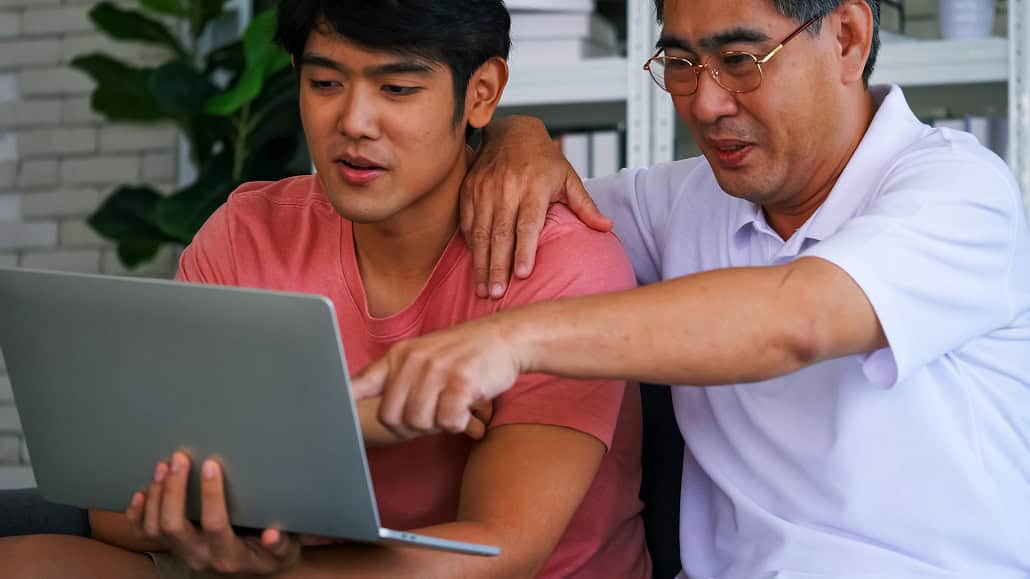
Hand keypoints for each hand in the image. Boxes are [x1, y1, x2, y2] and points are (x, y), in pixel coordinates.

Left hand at [127, 452, 300, 575]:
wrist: (251, 570)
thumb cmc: (270, 554)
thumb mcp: (286, 551)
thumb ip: (282, 544)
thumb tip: (272, 535)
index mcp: (229, 556)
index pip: (215, 525)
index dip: (210, 494)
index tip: (211, 464)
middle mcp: (200, 556)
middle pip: (174, 526)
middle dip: (173, 489)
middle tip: (179, 458)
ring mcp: (182, 553)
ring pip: (155, 529)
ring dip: (156, 495)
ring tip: (164, 465)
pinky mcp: (171, 548)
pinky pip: (145, 535)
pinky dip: (138, 513)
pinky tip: (141, 491)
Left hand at [351, 317, 523, 440]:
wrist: (507, 338)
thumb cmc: (465, 353)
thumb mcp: (425, 354)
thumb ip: (396, 376)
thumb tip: (353, 393)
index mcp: (399, 355)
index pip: (361, 382)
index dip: (340, 400)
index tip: (324, 413)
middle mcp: (413, 360)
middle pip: (391, 417)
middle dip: (410, 426)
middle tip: (432, 416)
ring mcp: (436, 369)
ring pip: (418, 421)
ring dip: (437, 424)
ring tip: (452, 407)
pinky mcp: (460, 381)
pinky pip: (446, 421)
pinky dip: (457, 423)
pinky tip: (467, 409)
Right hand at [461, 116, 611, 298]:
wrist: (512, 131)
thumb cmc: (544, 160)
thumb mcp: (569, 178)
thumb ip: (585, 205)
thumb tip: (607, 227)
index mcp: (534, 187)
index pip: (527, 224)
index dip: (524, 250)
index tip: (522, 274)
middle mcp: (507, 189)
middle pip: (500, 234)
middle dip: (497, 266)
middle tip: (497, 293)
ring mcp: (485, 189)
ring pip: (481, 232)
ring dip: (481, 263)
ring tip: (483, 289)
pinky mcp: (469, 190)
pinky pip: (468, 222)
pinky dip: (470, 245)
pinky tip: (474, 265)